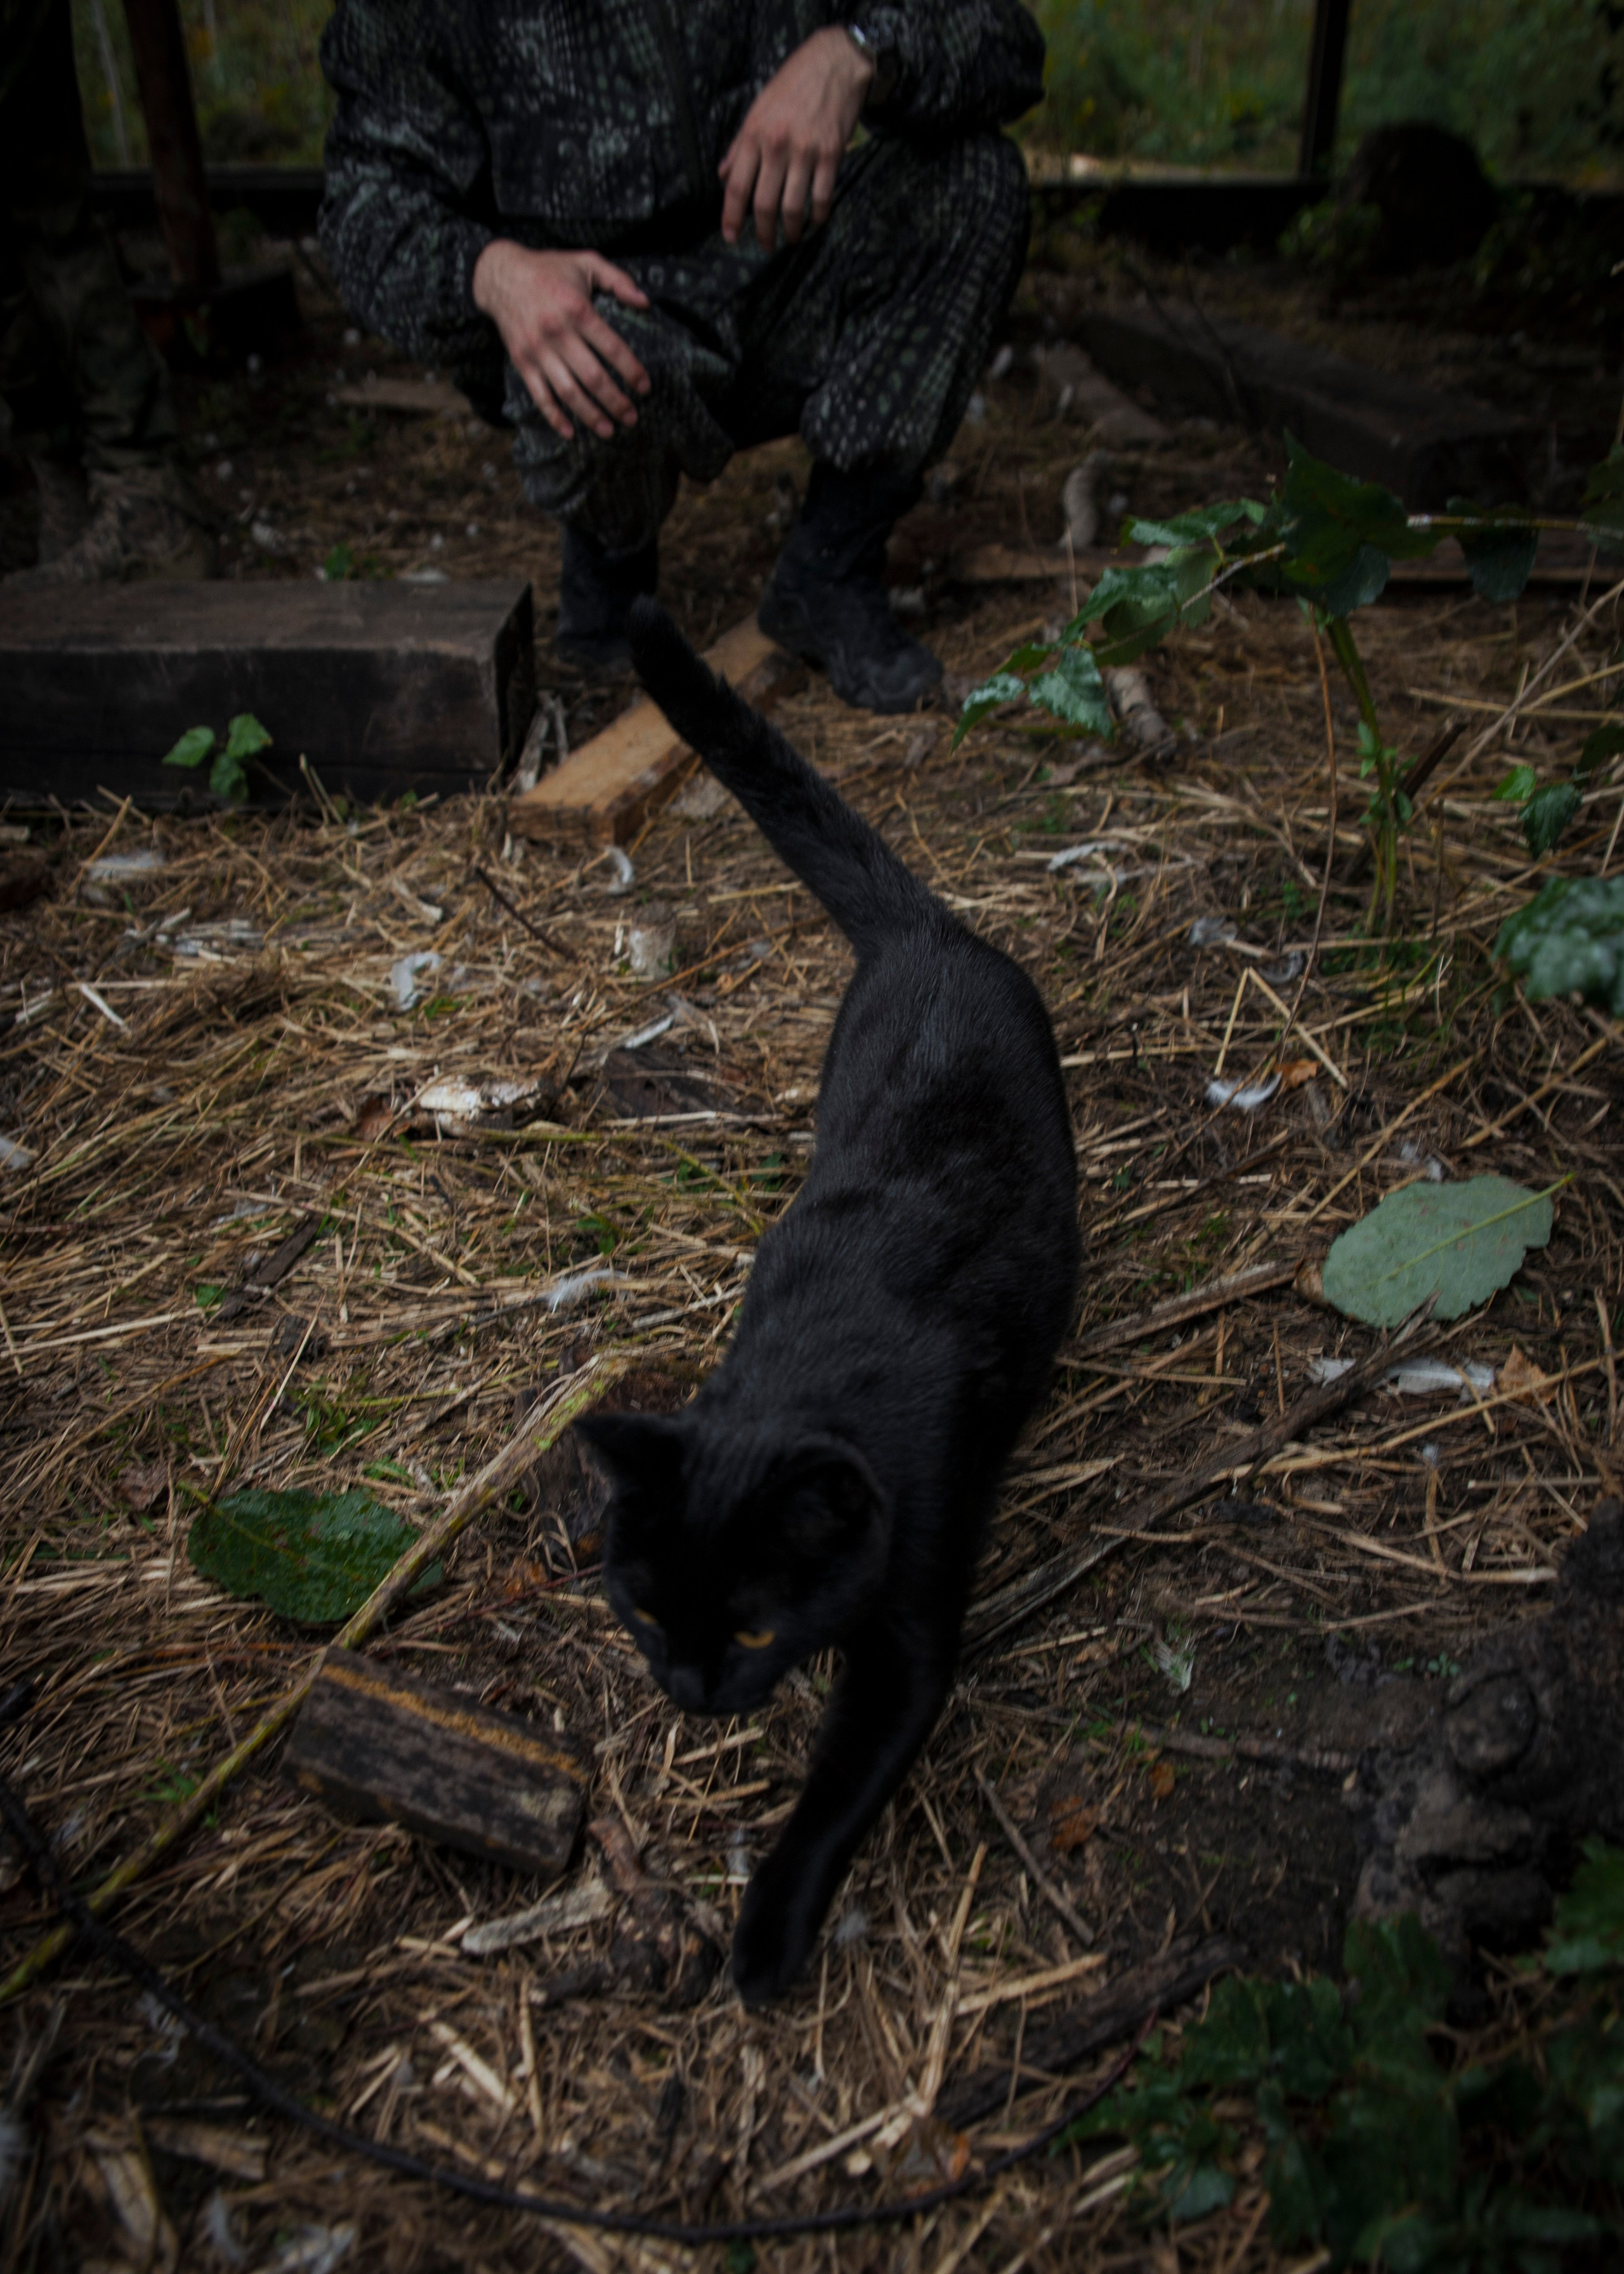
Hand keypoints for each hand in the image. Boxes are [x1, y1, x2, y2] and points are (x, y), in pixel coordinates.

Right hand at [471, 242, 650, 440]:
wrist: (501, 274)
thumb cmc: (549, 269)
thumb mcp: (586, 262)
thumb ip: (618, 280)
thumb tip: (645, 302)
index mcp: (577, 309)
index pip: (612, 347)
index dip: (631, 370)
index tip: (644, 387)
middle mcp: (557, 332)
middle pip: (593, 377)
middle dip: (615, 401)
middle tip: (632, 418)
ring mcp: (538, 350)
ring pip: (568, 392)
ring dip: (590, 415)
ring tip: (609, 430)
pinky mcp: (522, 362)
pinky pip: (540, 396)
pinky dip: (554, 417)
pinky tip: (570, 432)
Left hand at [720, 25, 872, 251]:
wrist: (834, 63)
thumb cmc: (793, 84)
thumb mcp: (758, 107)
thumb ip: (740, 144)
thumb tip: (724, 175)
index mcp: (755, 134)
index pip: (737, 186)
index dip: (731, 217)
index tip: (730, 236)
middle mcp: (778, 145)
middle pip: (764, 204)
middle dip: (763, 233)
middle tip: (765, 244)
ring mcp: (806, 152)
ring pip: (793, 207)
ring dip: (790, 231)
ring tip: (790, 238)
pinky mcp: (831, 155)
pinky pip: (822, 197)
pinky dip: (817, 216)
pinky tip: (814, 221)